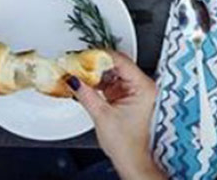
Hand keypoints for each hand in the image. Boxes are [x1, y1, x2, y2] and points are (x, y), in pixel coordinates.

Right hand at [71, 53, 164, 179]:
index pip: (121, 61)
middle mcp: (142, 86)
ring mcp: (135, 91)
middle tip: (79, 63)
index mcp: (143, 87)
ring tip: (80, 73)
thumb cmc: (126, 144)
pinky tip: (87, 83)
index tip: (84, 56)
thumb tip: (74, 79)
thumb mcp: (102, 115)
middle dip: (96, 64)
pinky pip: (112, 83)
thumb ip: (86, 94)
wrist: (130, 160)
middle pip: (117, 65)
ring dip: (97, 73)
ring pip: (113, 73)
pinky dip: (99, 82)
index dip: (100, 56)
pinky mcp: (127, 97)